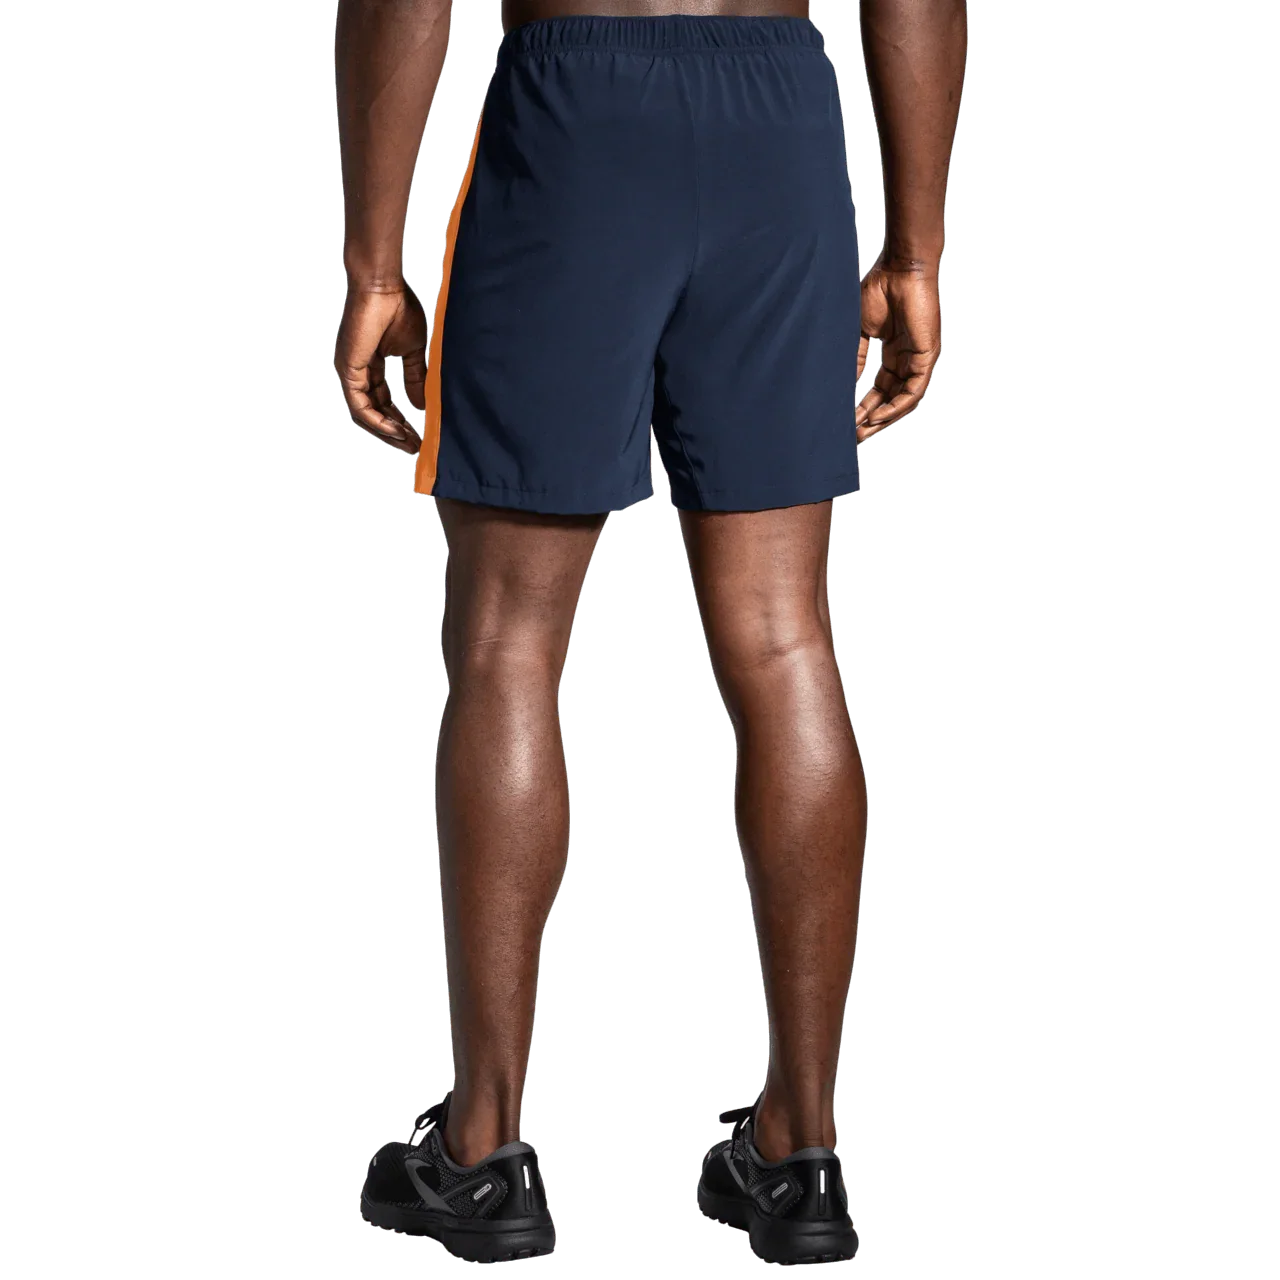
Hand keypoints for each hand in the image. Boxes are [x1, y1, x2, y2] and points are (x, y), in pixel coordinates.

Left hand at [333, 279, 428, 455]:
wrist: (382, 286)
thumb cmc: (398, 308)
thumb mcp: (412, 351)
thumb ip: (415, 377)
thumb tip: (422, 404)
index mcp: (370, 366)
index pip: (383, 402)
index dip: (400, 420)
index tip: (419, 434)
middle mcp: (356, 372)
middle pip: (373, 413)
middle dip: (394, 432)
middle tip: (416, 447)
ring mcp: (349, 372)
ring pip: (365, 414)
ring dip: (387, 431)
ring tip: (409, 443)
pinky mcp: (348, 370)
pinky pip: (360, 406)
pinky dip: (378, 420)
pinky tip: (396, 429)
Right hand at [855, 257, 942, 443]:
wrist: (900, 267)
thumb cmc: (879, 290)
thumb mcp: (860, 331)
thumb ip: (855, 358)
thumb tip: (844, 385)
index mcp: (893, 352)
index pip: (880, 389)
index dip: (863, 407)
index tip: (847, 423)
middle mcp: (908, 359)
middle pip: (890, 399)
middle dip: (871, 420)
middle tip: (853, 437)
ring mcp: (919, 359)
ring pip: (903, 400)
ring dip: (883, 418)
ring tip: (862, 432)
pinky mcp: (927, 356)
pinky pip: (913, 391)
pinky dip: (896, 407)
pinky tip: (879, 418)